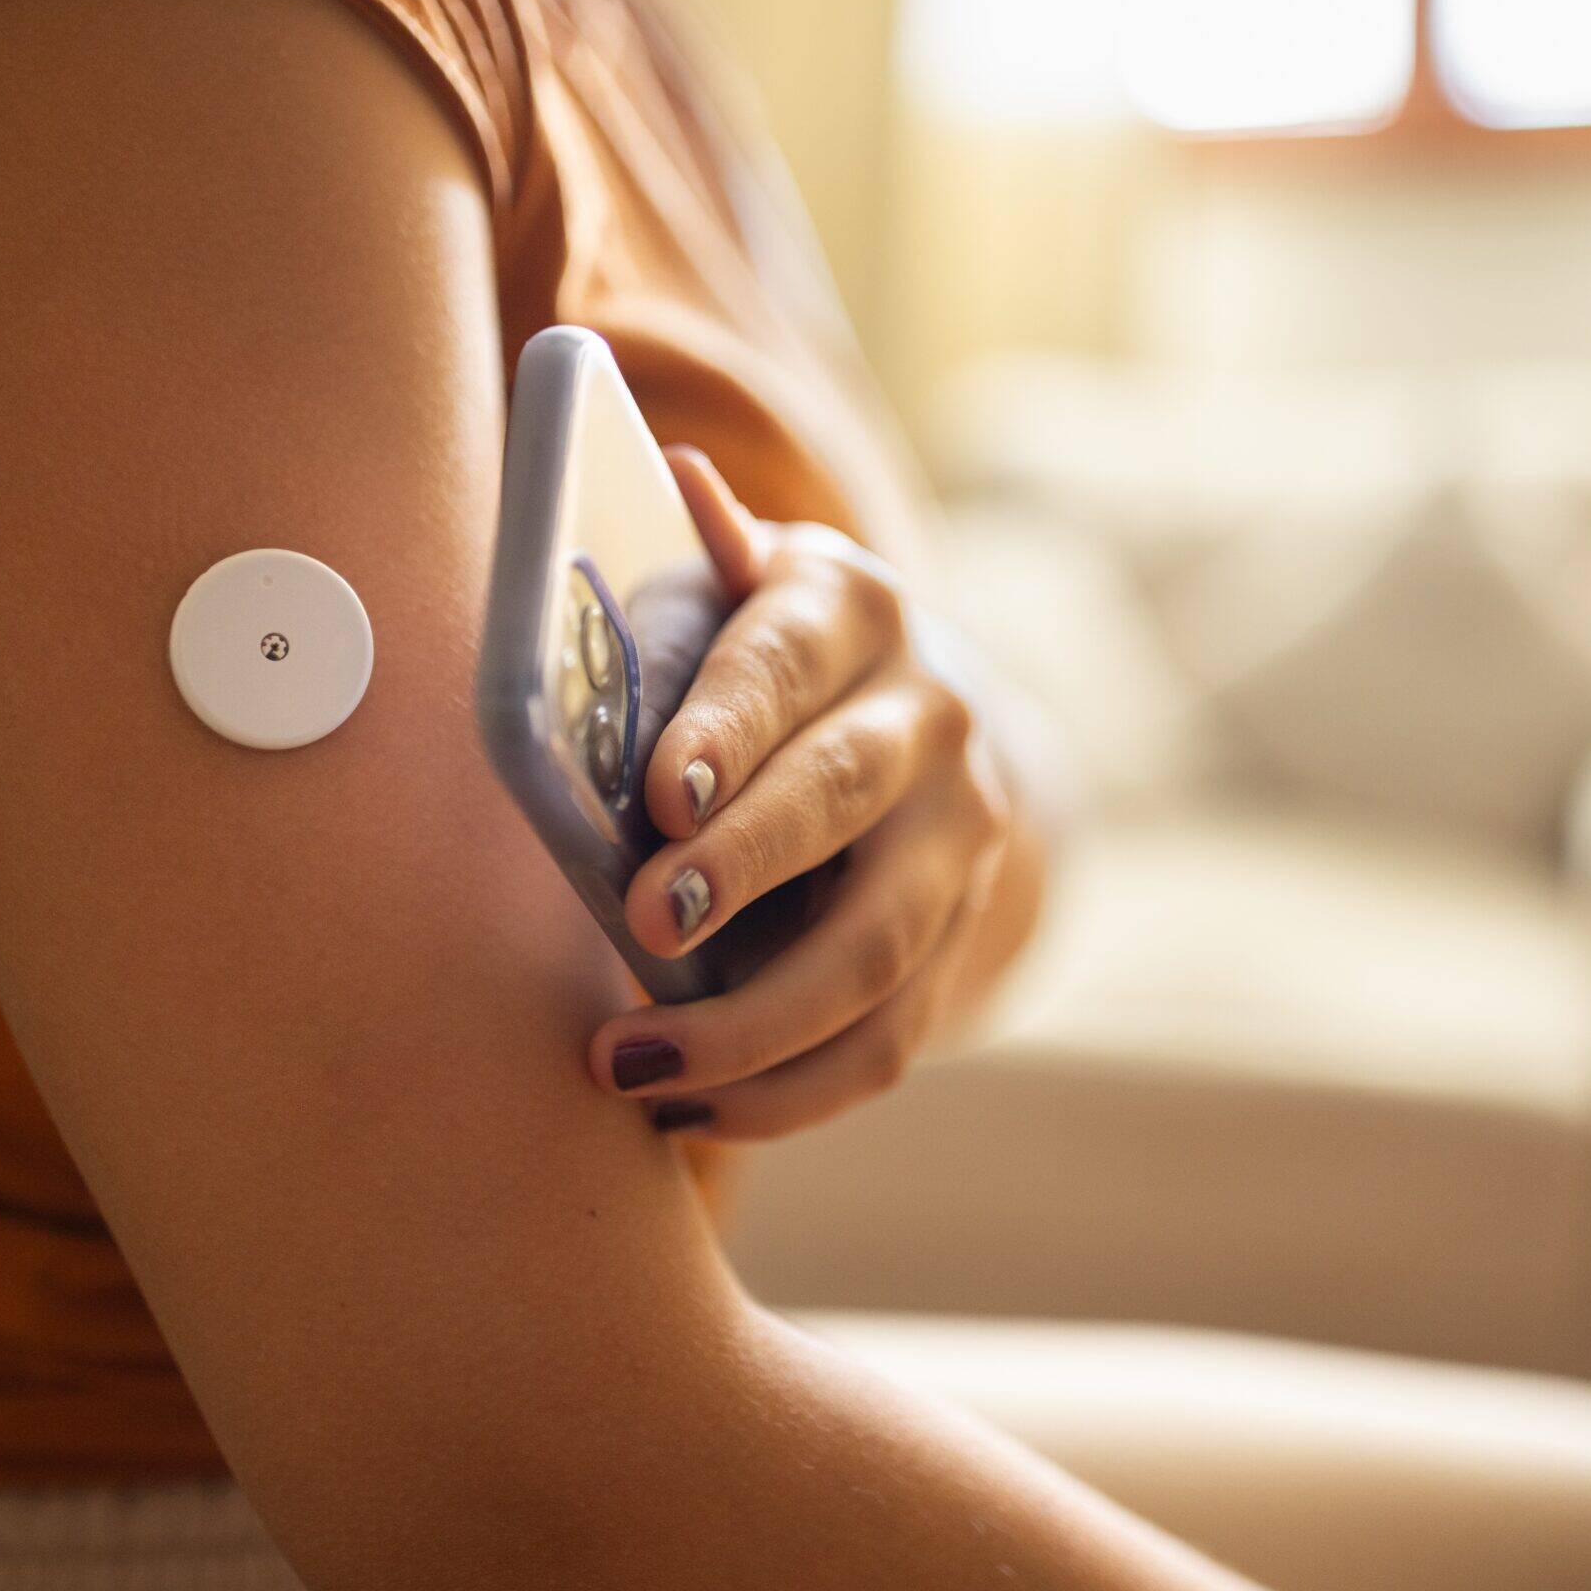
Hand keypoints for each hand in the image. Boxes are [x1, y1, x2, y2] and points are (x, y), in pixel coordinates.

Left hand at [586, 446, 1012, 1140]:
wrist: (904, 716)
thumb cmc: (756, 653)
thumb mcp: (731, 591)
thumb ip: (695, 569)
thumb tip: (676, 478)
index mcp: (850, 609)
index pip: (784, 666)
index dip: (726, 730)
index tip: (659, 795)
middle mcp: (929, 717)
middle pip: (841, 802)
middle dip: (743, 870)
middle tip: (644, 927)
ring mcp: (960, 837)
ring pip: (873, 950)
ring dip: (752, 1026)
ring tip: (630, 1066)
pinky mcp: (960, 936)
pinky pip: (886, 1038)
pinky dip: (788, 1093)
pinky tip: (691, 1113)